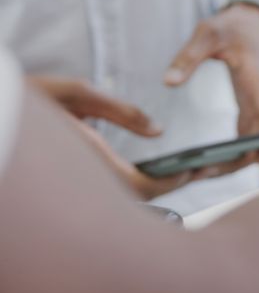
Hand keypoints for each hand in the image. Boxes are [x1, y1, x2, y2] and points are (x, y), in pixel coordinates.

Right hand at [27, 76, 213, 199]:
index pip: (146, 186)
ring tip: (181, 169)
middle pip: (139, 198)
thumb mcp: (77, 94)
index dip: (175, 180)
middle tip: (197, 169)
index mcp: (89, 161)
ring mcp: (77, 188)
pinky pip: (111, 192)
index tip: (193, 168)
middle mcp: (84, 182)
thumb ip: (121, 112)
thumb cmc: (28, 101)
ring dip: (154, 186)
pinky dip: (135, 184)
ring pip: (124, 198)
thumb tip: (157, 130)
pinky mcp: (73, 186)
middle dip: (170, 185)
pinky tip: (149, 171)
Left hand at [165, 3, 258, 164]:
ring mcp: (258, 103)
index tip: (258, 155)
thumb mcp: (208, 33)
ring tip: (206, 173)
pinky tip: (215, 161)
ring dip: (238, 158)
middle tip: (212, 173)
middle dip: (243, 157)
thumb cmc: (232, 26)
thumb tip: (169, 82)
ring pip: (257, 138)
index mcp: (257, 79)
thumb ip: (188, 57)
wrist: (252, 22)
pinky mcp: (251, 106)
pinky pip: (249, 133)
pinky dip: (237, 149)